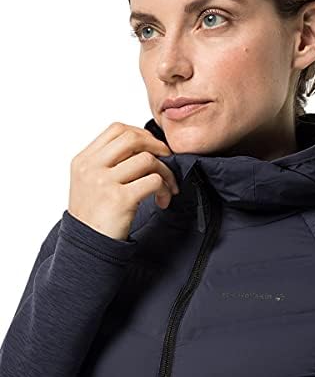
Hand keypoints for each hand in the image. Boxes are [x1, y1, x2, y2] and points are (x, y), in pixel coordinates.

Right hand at [68, 121, 178, 240]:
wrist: (87, 247)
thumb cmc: (95, 216)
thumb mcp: (90, 183)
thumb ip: (108, 163)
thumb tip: (145, 147)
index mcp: (84, 160)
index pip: (117, 129)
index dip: (142, 134)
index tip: (154, 148)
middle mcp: (91, 167)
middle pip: (133, 138)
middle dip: (158, 147)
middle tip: (169, 161)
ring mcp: (104, 182)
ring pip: (148, 160)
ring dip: (166, 173)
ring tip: (168, 188)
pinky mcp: (120, 199)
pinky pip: (154, 181)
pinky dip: (165, 189)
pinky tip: (163, 200)